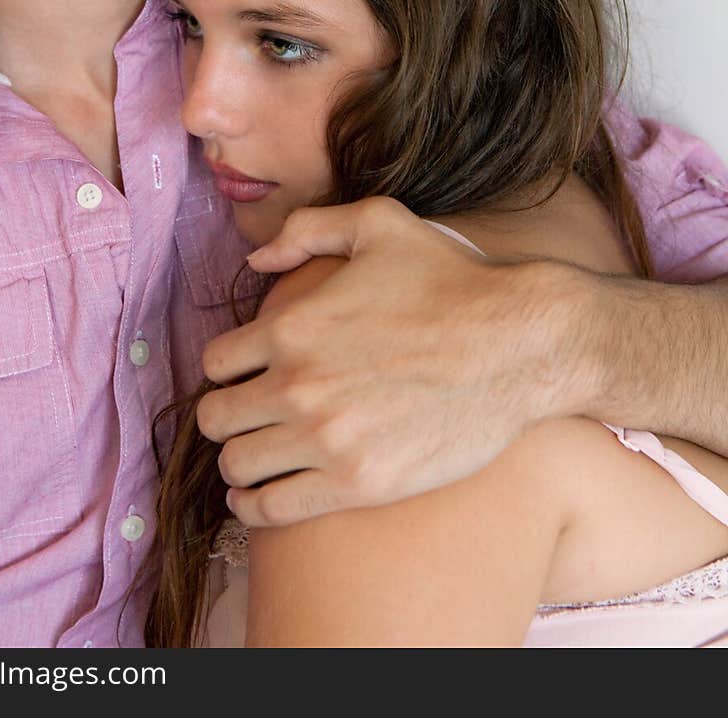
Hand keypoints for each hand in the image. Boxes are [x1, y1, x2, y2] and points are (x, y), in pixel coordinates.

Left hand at [197, 196, 583, 525]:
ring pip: (235, 466)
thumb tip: (256, 260)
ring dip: (238, 462)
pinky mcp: (358, 484)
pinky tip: (262, 498)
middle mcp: (298, 384)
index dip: (225, 370)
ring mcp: (326, 439)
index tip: (244, 376)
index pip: (214, 363)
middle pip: (214, 419)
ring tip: (256, 458)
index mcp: (293, 325)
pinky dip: (254, 507)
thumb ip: (306, 230)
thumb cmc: (451, 281)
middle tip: (247, 418)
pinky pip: (271, 509)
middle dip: (225, 416)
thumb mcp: (378, 224)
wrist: (518, 344)